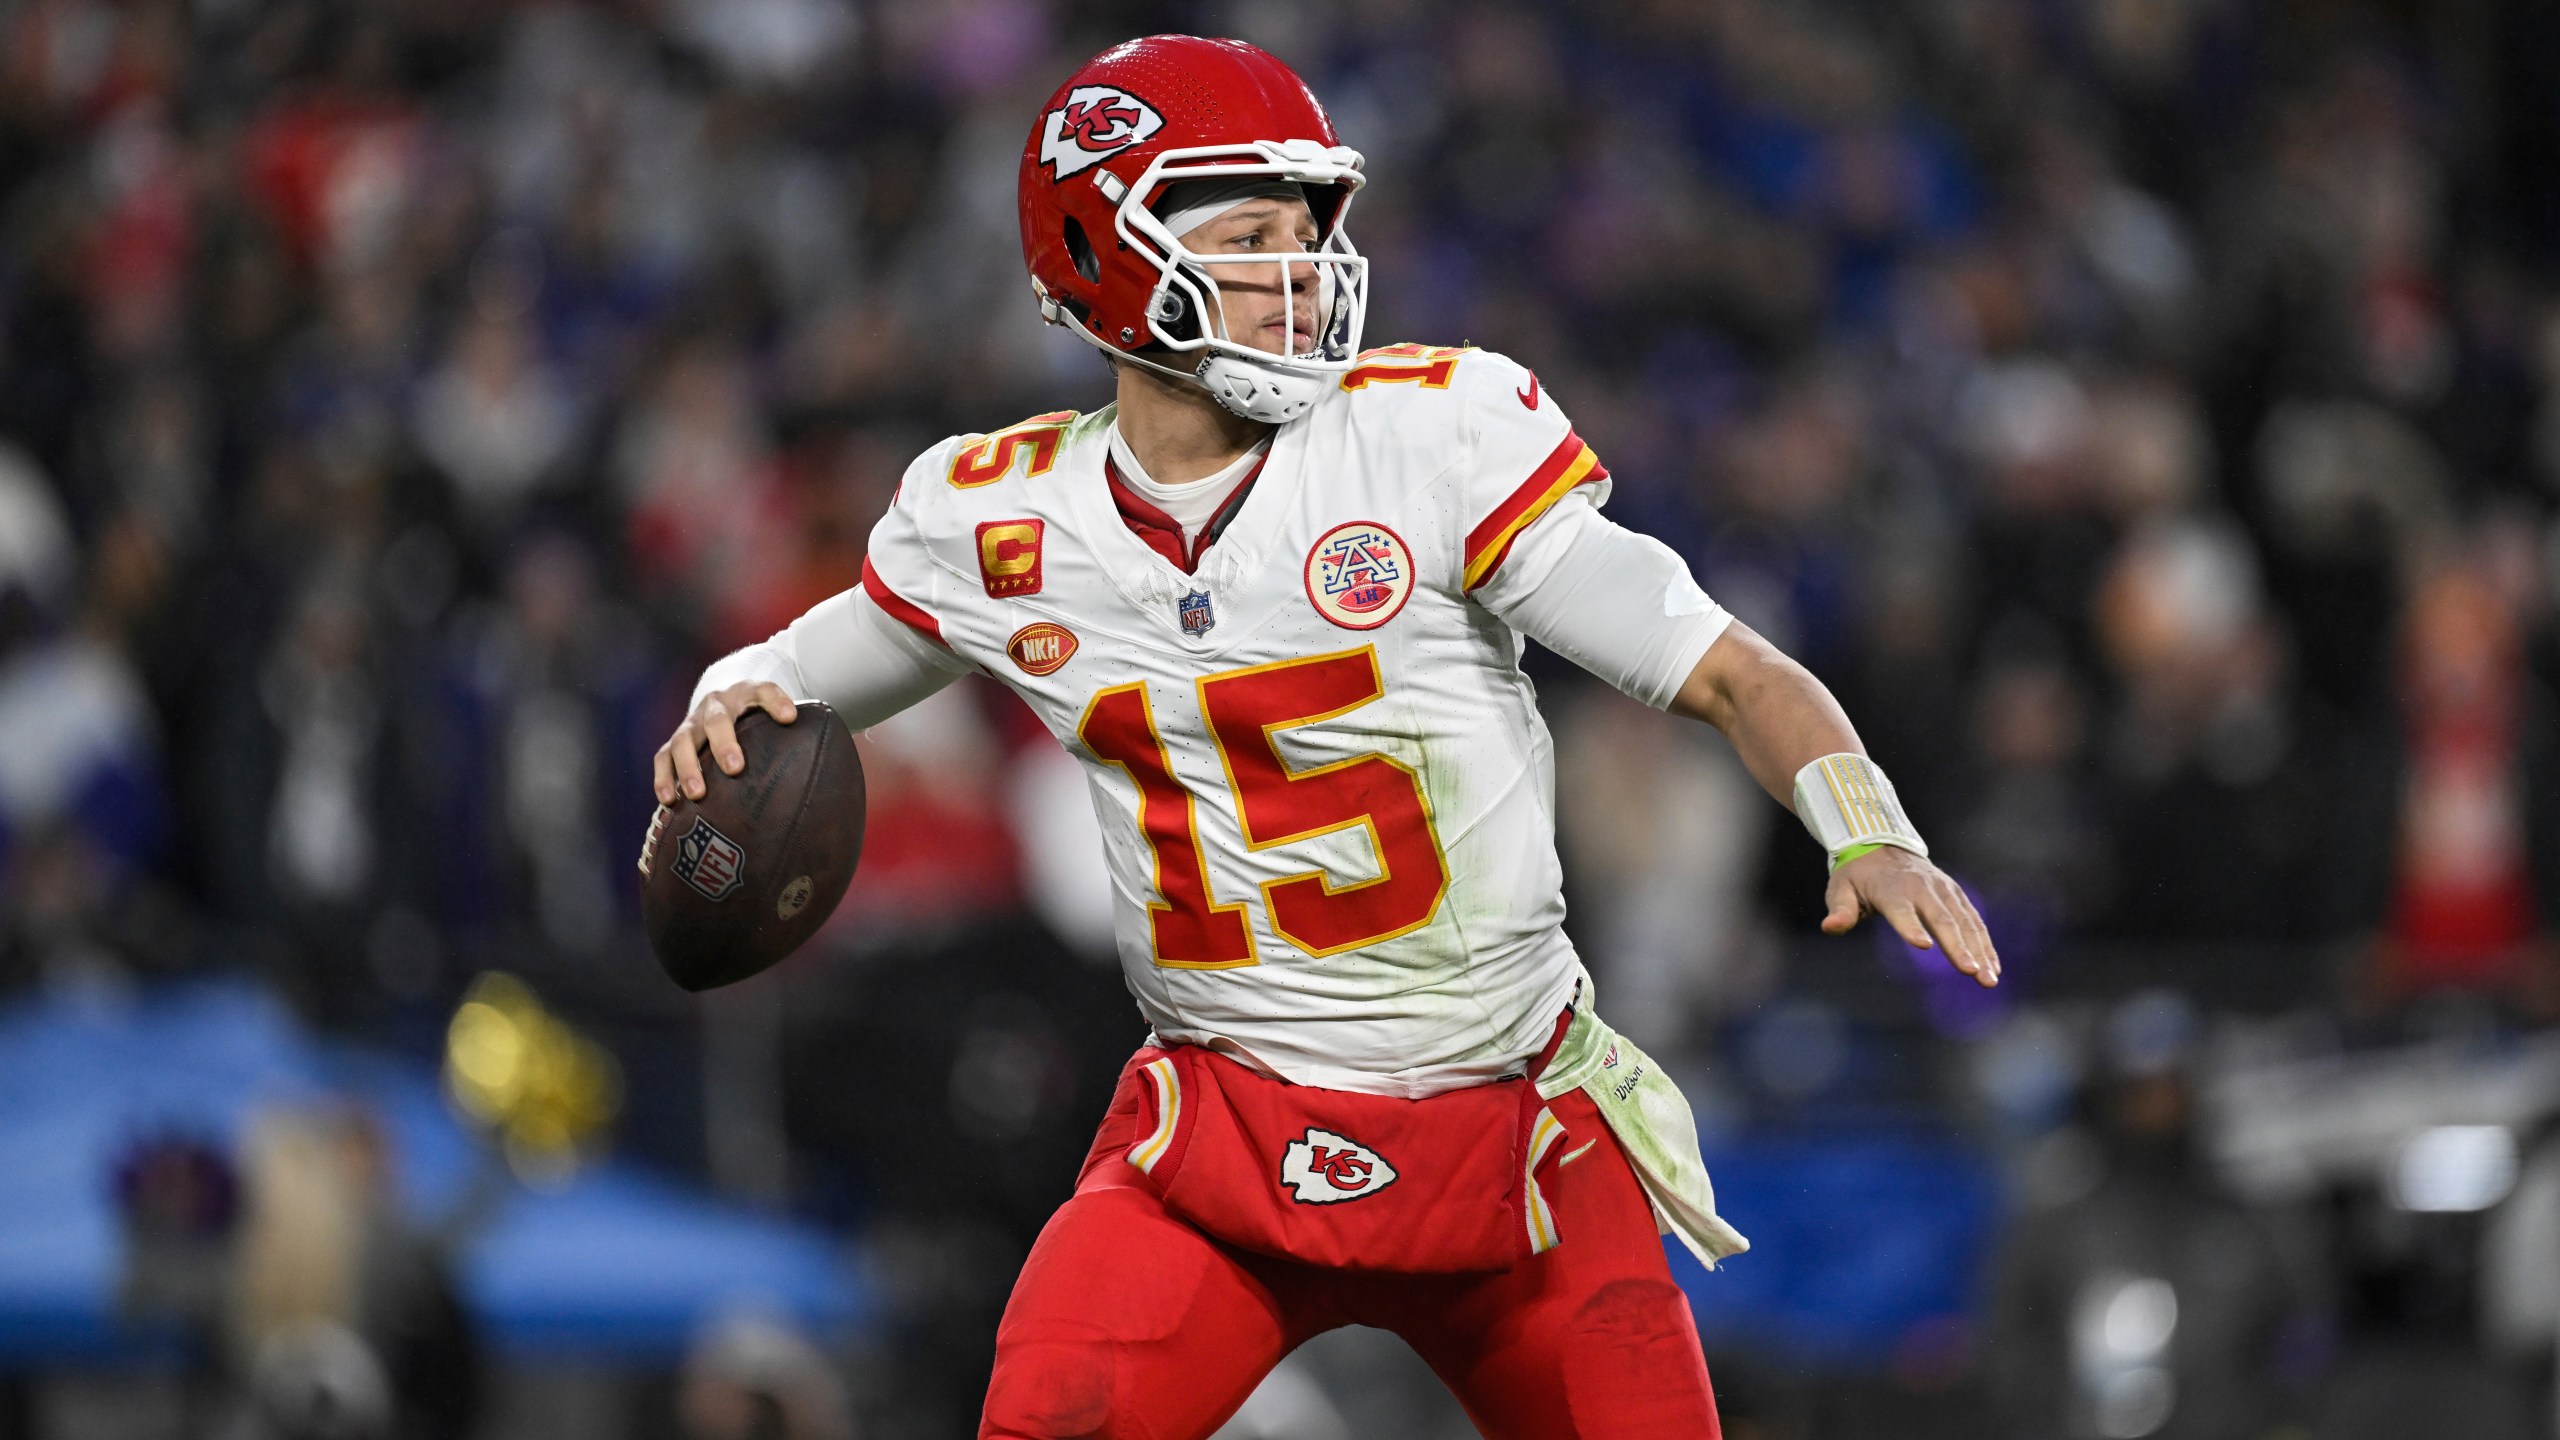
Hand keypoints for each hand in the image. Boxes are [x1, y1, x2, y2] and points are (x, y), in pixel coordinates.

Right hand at [652, 682, 796, 803]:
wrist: (724, 700)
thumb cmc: (757, 716)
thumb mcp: (776, 713)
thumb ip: (796, 727)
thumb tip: (833, 753)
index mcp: (746, 693)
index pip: (764, 691)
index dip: (776, 702)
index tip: (789, 717)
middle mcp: (716, 705)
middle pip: (717, 720)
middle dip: (724, 744)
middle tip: (735, 769)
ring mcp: (692, 722)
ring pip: (682, 740)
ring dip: (688, 767)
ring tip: (697, 794)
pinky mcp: (675, 742)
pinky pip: (663, 758)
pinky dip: (663, 778)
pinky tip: (669, 801)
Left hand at [1822, 847, 2000, 987]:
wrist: (1881, 844)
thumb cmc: (1857, 875)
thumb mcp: (1840, 888)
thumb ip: (1840, 909)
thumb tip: (1830, 927)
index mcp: (1891, 889)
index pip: (1901, 910)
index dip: (1911, 927)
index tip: (1924, 946)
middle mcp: (1922, 888)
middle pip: (1942, 919)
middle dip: (1958, 947)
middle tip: (1971, 972)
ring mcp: (1943, 890)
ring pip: (1965, 922)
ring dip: (1980, 951)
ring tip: (1989, 978)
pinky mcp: (1956, 895)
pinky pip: (1974, 921)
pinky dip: (1985, 943)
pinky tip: (1993, 967)